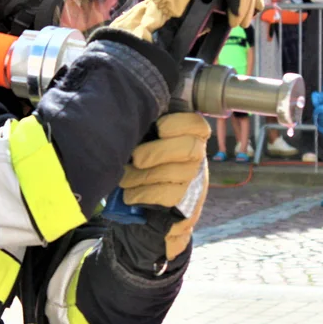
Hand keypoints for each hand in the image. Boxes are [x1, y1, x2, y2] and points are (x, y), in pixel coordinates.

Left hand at [118, 112, 210, 259]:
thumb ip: (143, 128)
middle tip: (135, 159)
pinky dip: (143, 194)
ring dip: (143, 177)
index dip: (178, 124)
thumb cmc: (136, 171)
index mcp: (187, 140)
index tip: (158, 128)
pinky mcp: (187, 209)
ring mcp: (193, 185)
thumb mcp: (140, 145)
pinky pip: (169, 196)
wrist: (138, 215)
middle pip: (190, 150)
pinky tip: (131, 195)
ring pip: (177, 174)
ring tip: (125, 179)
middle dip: (157, 153)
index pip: (196, 125)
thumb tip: (134, 109)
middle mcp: (196, 161)